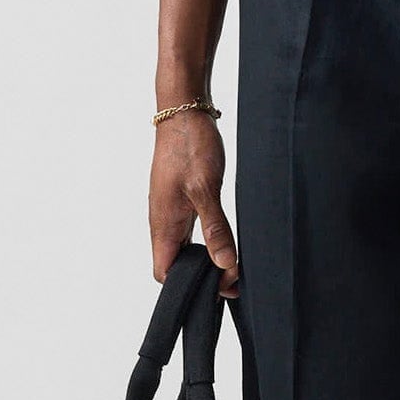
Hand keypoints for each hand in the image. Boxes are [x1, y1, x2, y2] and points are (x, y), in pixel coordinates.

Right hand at [149, 110, 240, 296]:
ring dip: (206, 260)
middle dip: (201, 278)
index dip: (186, 288)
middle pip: (175, 265)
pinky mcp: (181, 200)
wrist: (183, 111)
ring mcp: (171, 210)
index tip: (219, 286)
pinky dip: (206, 242)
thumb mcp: (206, 188)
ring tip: (235, 265)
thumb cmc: (190, 146)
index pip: (164, 273)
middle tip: (236, 278)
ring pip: (184, 248)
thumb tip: (225, 265)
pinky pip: (190, 231)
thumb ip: (216, 228)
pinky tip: (225, 240)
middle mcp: (163, 221)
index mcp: (164, 224)